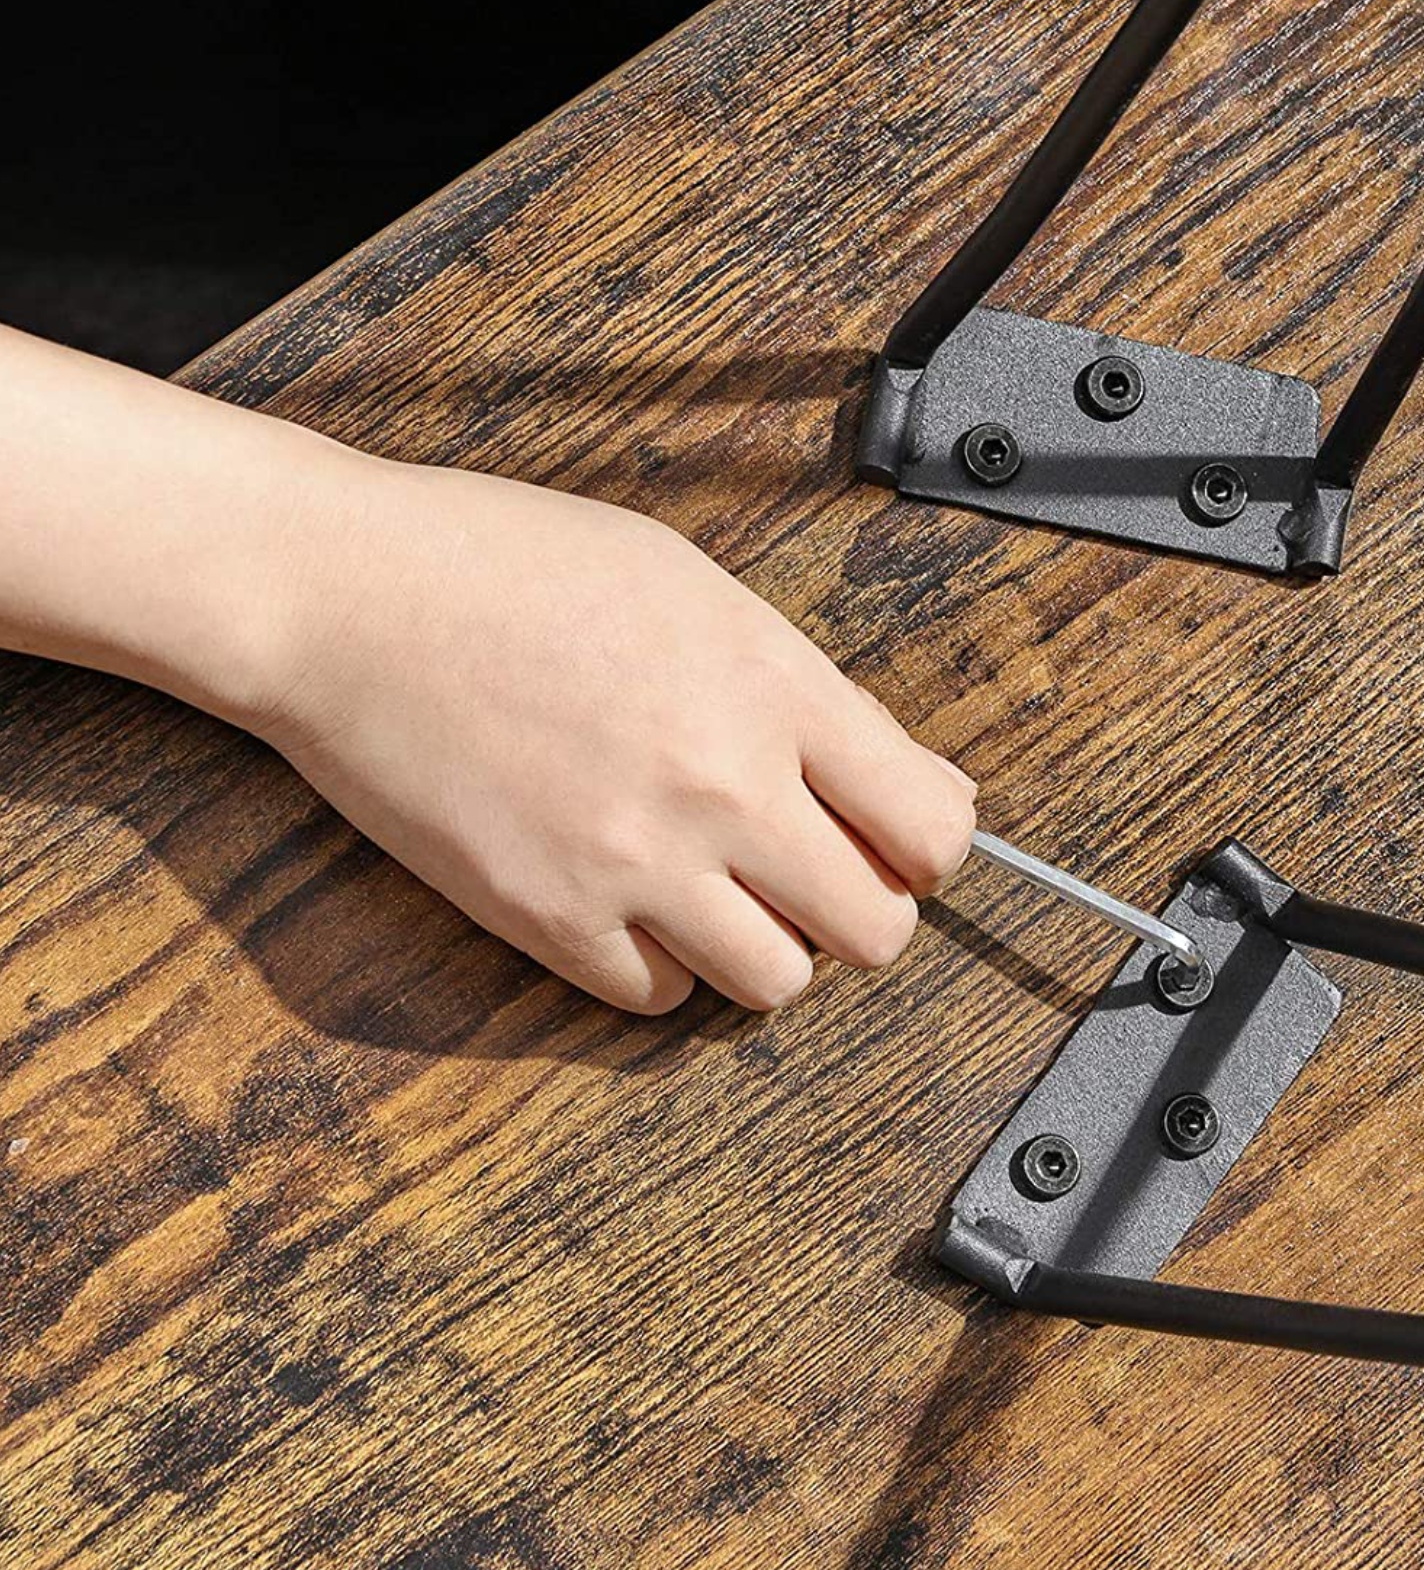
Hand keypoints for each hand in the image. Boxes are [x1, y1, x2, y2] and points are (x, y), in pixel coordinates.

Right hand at [261, 455, 975, 1013]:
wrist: (343, 594)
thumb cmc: (514, 569)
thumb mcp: (696, 590)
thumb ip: (814, 698)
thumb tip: (917, 787)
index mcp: (771, 688)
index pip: (934, 830)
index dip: (929, 851)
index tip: (895, 844)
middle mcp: (720, 787)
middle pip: (876, 931)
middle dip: (858, 912)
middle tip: (809, 878)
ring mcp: (635, 863)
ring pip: (778, 983)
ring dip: (765, 947)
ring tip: (716, 891)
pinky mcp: (549, 919)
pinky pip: (661, 999)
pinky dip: (662, 966)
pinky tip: (631, 903)